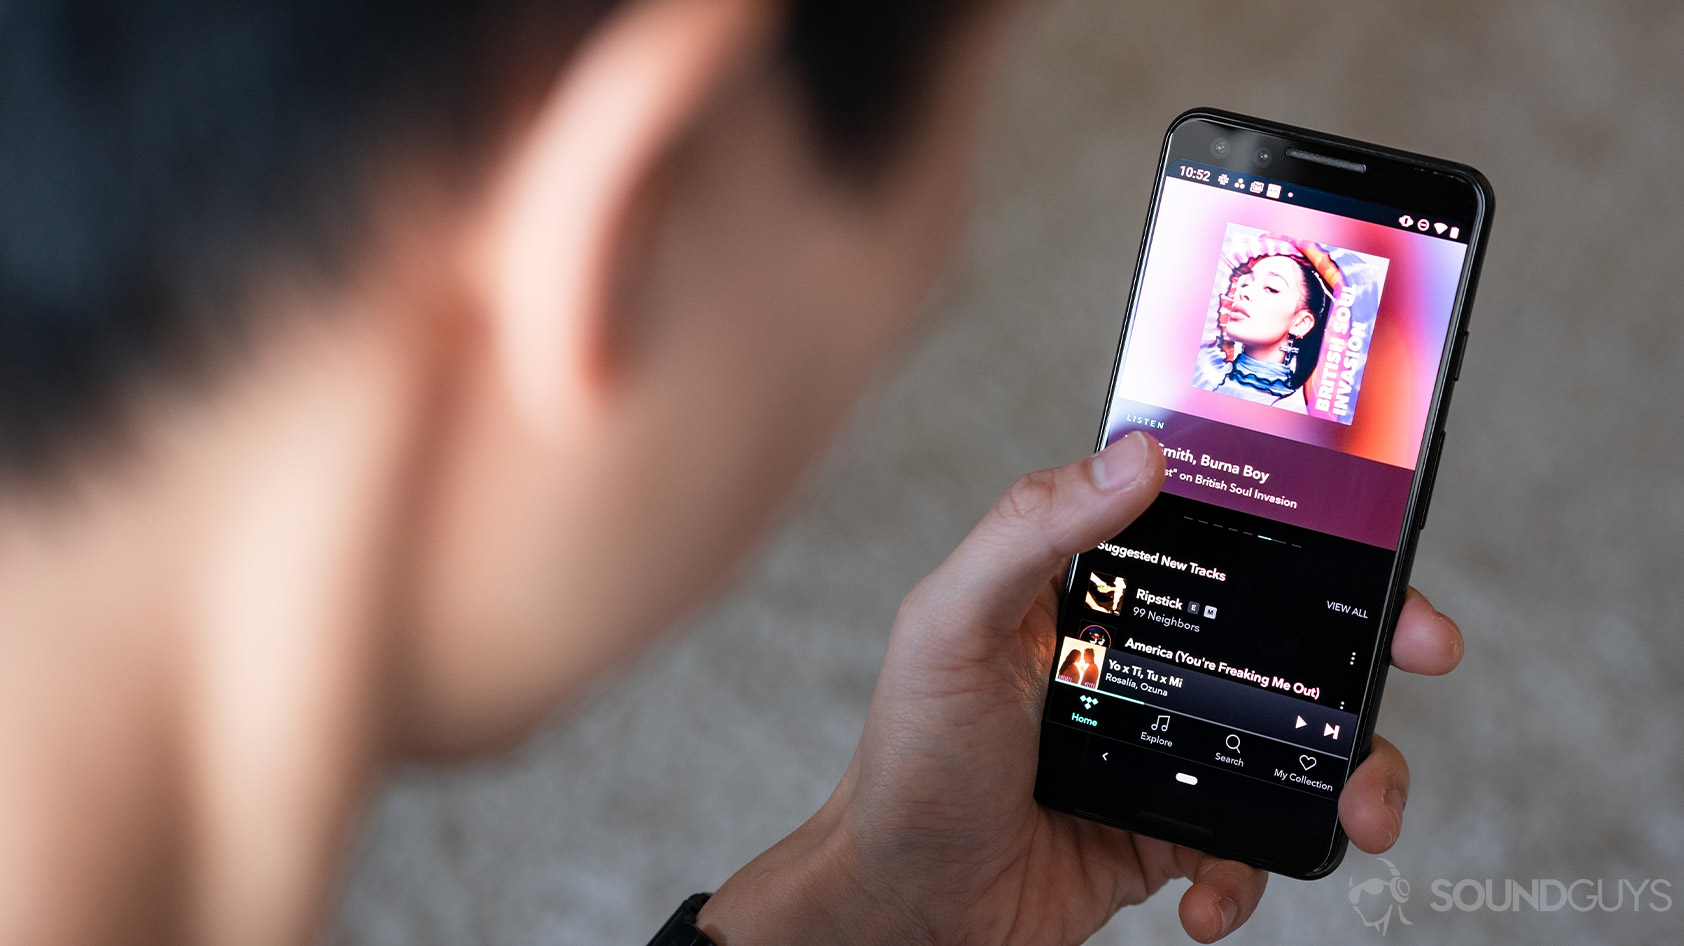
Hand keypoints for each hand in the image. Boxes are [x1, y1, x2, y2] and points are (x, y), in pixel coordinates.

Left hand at [700, 433, 1464, 944]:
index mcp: (1092, 591)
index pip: (1214, 536)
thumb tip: (1138, 451)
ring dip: (1347, 780)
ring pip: (1290, 745)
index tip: (1376, 540)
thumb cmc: (909, 758)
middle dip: (1366, 648)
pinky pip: (1248, 845)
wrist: (902, 906)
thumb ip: (1030, 532)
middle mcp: (1138, 659)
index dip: (1303, 528)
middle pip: (1280, 636)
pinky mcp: (1166, 832)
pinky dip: (1250, 878)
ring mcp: (1160, 746)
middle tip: (1424, 656)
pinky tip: (1209, 901)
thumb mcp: (952, 626)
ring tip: (1361, 820)